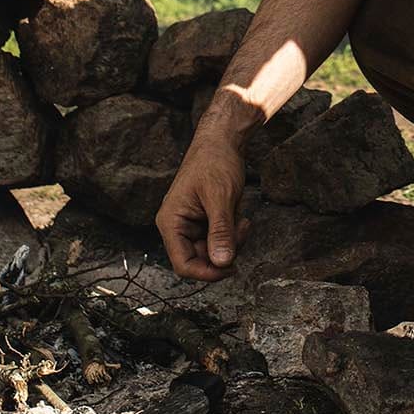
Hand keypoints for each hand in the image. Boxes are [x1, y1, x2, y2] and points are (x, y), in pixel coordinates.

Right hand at [155, 133, 249, 280]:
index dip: (207, 273)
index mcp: (171, 222)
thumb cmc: (215, 162)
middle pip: (200, 261)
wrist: (222, 141)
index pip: (183, 265)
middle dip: (225, 252)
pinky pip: (219, 240)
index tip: (231, 268)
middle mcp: (177, 227)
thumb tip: (223, 263)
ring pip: (213, 252)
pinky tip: (239, 217)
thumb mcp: (220, 198)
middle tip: (242, 232)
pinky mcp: (204, 221)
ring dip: (231, 242)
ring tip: (242, 221)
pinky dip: (232, 234)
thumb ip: (221, 231)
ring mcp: (191, 225)